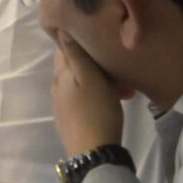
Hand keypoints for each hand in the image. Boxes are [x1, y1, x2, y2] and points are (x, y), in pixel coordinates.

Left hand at [46, 29, 123, 153]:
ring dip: (103, 81)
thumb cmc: (96, 112)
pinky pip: (85, 97)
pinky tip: (117, 101)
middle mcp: (57, 87)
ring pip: (83, 82)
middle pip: (76, 66)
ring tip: (125, 89)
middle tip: (120, 69)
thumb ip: (76, 56)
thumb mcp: (90, 79)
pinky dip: (99, 94)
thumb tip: (60, 30)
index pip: (65, 48)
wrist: (94, 152)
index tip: (100, 39)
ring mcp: (63, 103)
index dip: (81, 40)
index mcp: (60, 75)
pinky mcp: (71, 117)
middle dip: (97, 64)